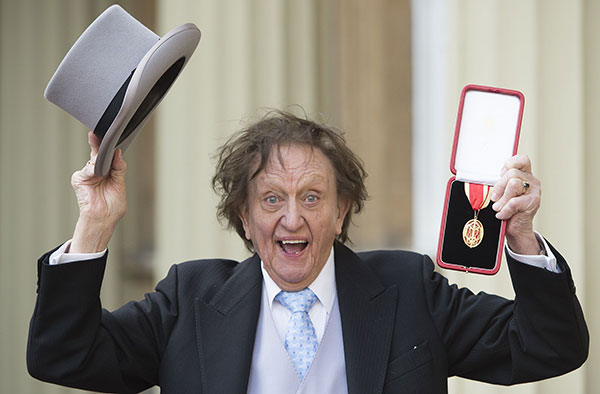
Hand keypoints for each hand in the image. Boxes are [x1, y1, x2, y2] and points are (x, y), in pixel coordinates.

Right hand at [70, 132, 126, 252]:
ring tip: (108, 163)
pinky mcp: (79, 178)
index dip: (111, 145)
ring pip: (94, 159)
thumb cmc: (113, 205)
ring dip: (101, 159)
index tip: (114, 134)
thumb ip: (118, 167)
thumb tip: (118, 152)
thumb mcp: (120, 183)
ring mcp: (87, 174)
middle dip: (102, 143)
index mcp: (108, 171)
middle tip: (105, 133)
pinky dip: (93, 170)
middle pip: (100, 152)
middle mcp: (97, 170)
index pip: (109, 155)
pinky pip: (87, 169)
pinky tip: (97, 173)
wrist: (103, 219)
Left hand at [490, 154, 540, 254]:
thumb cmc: (506, 209)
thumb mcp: (500, 193)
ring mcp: (534, 191)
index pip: (521, 159)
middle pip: (512, 173)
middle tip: (494, 199)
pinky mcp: (533, 202)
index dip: (508, 165)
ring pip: (514, 184)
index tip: (500, 176)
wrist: (515, 228)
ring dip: (502, 198)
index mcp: (523, 174)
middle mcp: (531, 181)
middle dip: (499, 187)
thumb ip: (498, 183)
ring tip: (498, 207)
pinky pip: (514, 201)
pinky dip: (505, 209)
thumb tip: (482, 181)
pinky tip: (502, 214)